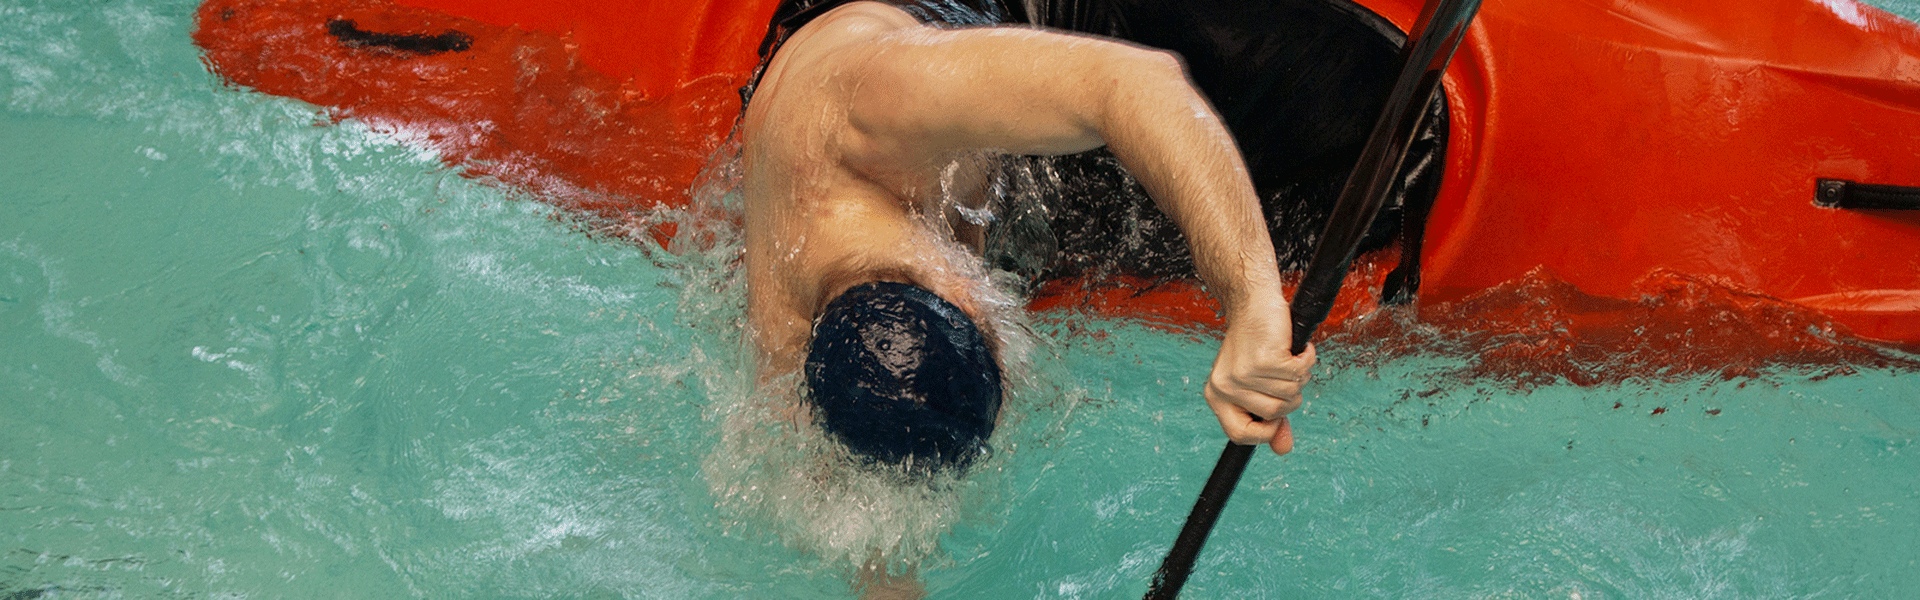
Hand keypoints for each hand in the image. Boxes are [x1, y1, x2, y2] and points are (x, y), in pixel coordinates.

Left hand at [1204, 297, 1314, 454]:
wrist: (1254, 302)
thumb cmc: (1256, 344)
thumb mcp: (1258, 384)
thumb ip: (1270, 419)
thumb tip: (1283, 449)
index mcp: (1216, 396)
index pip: (1239, 435)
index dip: (1263, 432)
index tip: (1276, 420)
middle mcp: (1225, 387)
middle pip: (1273, 414)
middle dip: (1289, 396)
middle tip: (1283, 371)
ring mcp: (1243, 374)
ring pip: (1289, 394)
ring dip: (1298, 376)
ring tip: (1287, 356)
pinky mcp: (1263, 359)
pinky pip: (1298, 374)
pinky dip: (1305, 359)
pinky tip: (1296, 347)